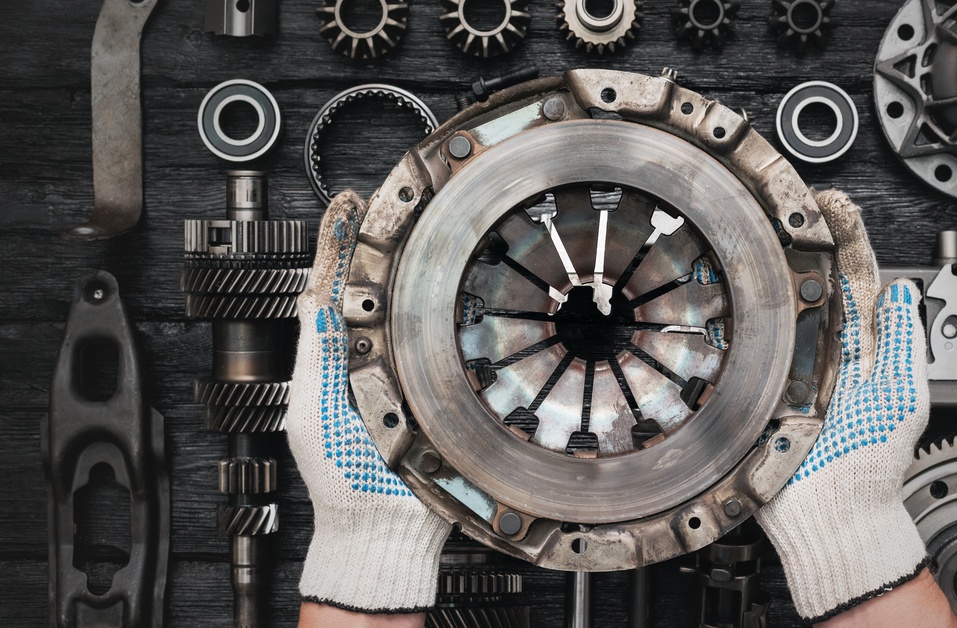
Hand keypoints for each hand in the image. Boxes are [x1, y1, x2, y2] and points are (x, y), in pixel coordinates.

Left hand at [287, 191, 449, 614]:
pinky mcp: (440, 389)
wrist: (384, 524)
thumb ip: (315, 353)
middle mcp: (371, 360)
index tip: (345, 207)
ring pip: (407, 310)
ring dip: (407, 267)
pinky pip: (442, 341)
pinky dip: (443, 308)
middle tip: (381, 199)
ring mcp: (406, 373)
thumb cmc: (344, 478)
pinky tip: (447, 281)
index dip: (338, 244)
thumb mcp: (312, 408)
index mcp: (333, 360)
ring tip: (407, 223)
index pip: (333, 289)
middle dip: (375, 243)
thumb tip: (314, 297)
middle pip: (372, 290)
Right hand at [756, 190, 935, 622]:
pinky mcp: (752, 390)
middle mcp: (820, 352)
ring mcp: (783, 369)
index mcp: (860, 349)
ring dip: (757, 271)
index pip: (853, 279)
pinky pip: (736, 347)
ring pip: (769, 309)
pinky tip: (716, 292)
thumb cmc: (871, 466)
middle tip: (782, 201)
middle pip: (806, 283)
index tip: (831, 204)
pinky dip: (725, 319)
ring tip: (747, 233)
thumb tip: (907, 293)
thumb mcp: (905, 398)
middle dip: (795, 239)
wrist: (832, 516)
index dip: (844, 238)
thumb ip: (906, 344)